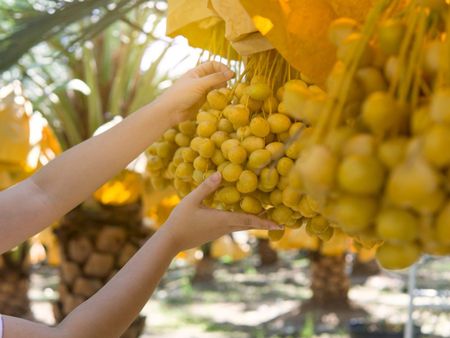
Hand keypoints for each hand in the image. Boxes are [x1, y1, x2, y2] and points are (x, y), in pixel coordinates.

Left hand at [156, 61, 233, 125]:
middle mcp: (199, 80)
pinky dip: (218, 98)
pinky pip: (213, 97)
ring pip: (215, 87)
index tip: (231, 75)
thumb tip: (231, 73)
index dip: (222, 67)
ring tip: (225, 94)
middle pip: (215, 76)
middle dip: (223, 79)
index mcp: (196, 72)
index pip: (213, 65)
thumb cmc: (181, 94)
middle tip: (229, 87)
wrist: (170, 112)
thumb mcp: (199, 84)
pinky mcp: (201, 102)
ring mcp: (201, 91)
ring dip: (222, 89)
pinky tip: (221, 101)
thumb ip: (215, 78)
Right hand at [159, 172, 282, 252]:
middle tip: (280, 219)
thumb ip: (206, 187)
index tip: (279, 223)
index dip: (265, 221)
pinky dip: (243, 221)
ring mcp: (220, 231)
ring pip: (242, 225)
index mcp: (222, 219)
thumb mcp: (191, 200)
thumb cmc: (180, 221)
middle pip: (249, 224)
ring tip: (266, 215)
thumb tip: (220, 173)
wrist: (171, 241)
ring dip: (255, 221)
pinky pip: (234, 226)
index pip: (248, 220)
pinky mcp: (215, 232)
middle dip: (265, 222)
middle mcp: (225, 227)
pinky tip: (242, 215)